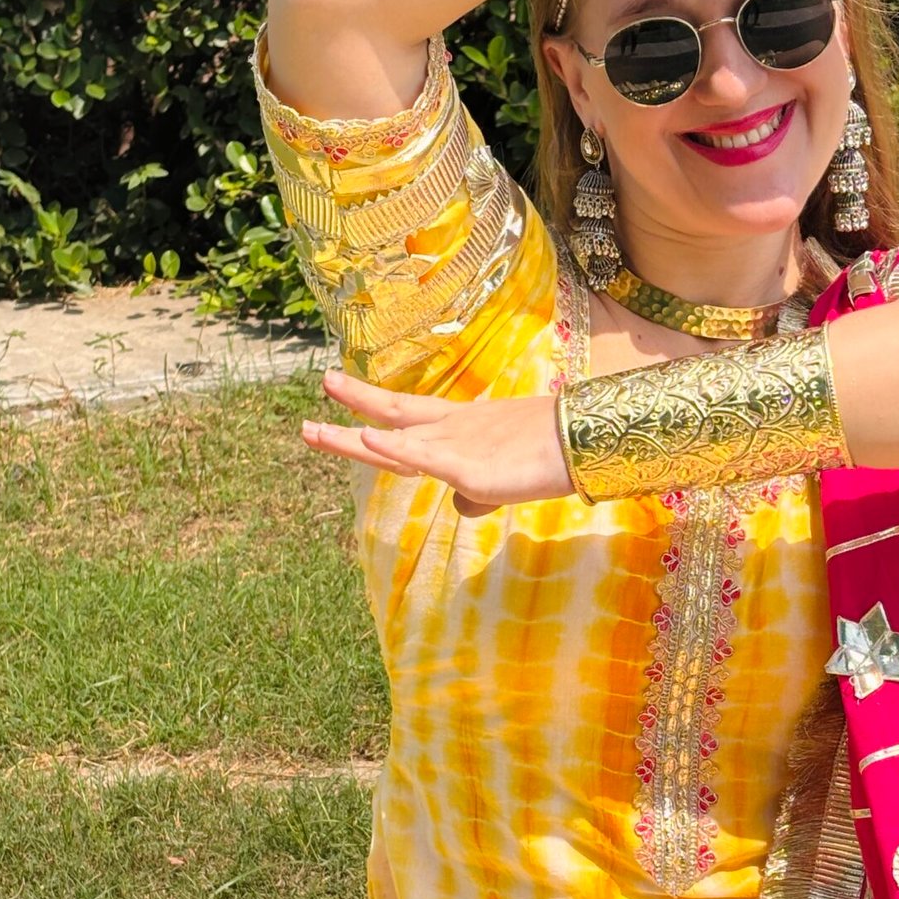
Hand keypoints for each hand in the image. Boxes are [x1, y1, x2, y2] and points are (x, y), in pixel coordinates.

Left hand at [300, 370, 573, 516]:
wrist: (587, 446)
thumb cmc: (554, 457)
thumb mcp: (508, 478)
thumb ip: (478, 494)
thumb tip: (461, 508)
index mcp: (459, 427)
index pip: (405, 414)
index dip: (369, 404)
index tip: (339, 390)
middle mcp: (451, 432)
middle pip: (391, 415)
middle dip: (351, 405)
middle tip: (315, 395)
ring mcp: (457, 448)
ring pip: (394, 439)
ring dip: (351, 437)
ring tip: (311, 428)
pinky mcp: (471, 470)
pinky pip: (426, 456)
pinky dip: (394, 446)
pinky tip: (367, 435)